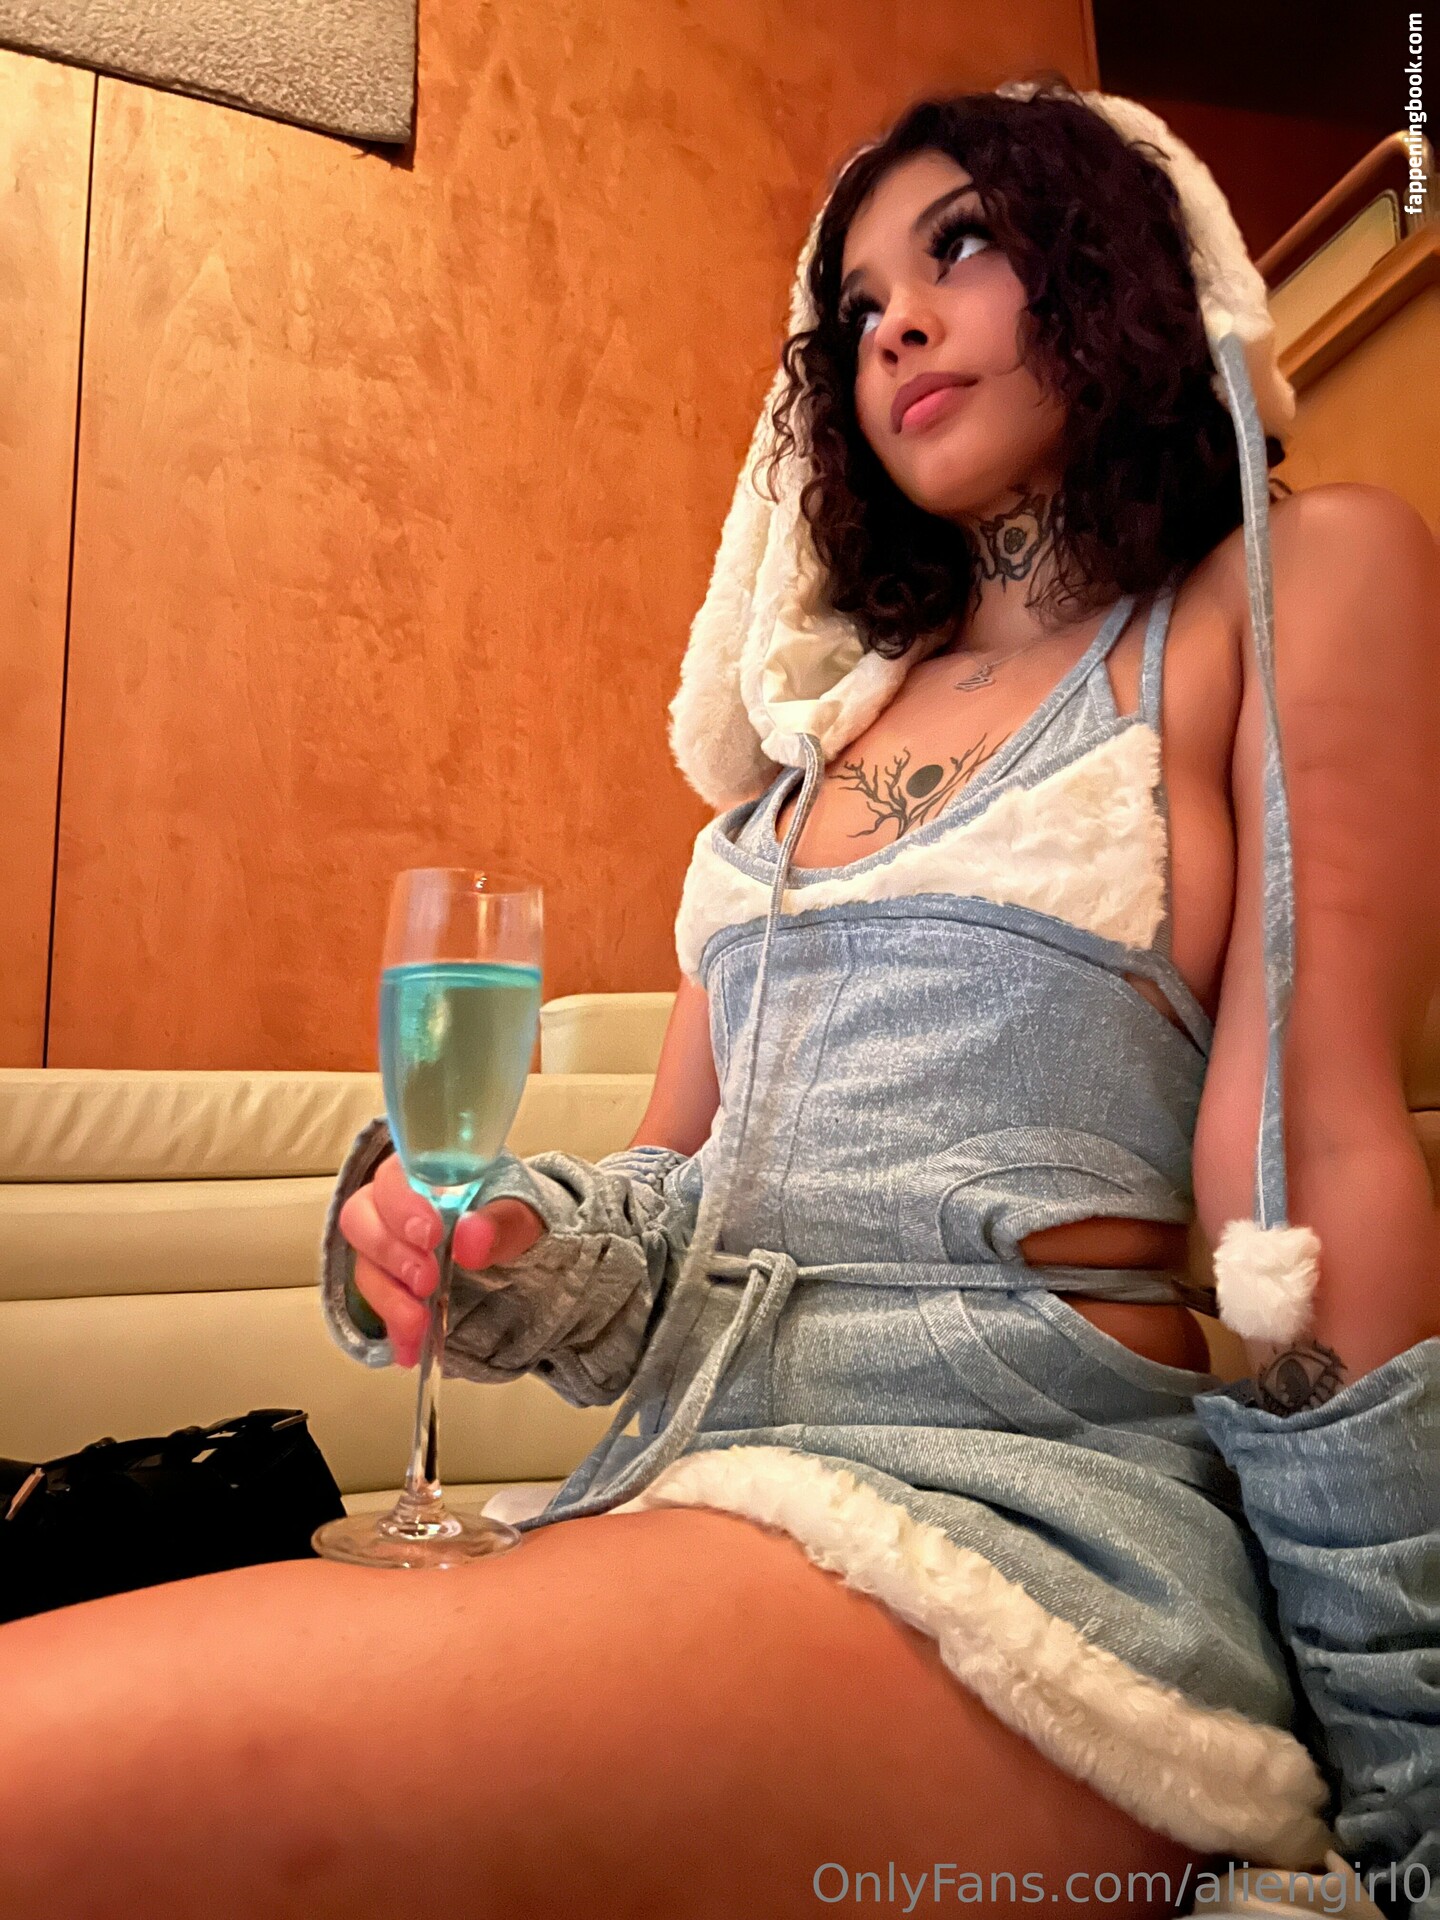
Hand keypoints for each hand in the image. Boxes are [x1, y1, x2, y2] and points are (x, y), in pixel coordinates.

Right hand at [338, 1151, 544, 1365]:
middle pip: (361, 1218)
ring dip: (388, 1298)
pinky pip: (378, 1305)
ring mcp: (389, 1246)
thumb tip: (470, 1238)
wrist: (523, 1253)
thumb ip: (502, 1222)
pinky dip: (392, 1328)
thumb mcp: (526, 1217)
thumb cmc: (517, 1219)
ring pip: (365, 1265)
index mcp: (426, 1172)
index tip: (429, 1236)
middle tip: (426, 1281)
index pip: (393, 1176)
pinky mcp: (392, 1285)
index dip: (401, 1205)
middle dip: (389, 1253)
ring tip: (419, 1326)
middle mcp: (395, 1205)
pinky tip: (409, 1350)